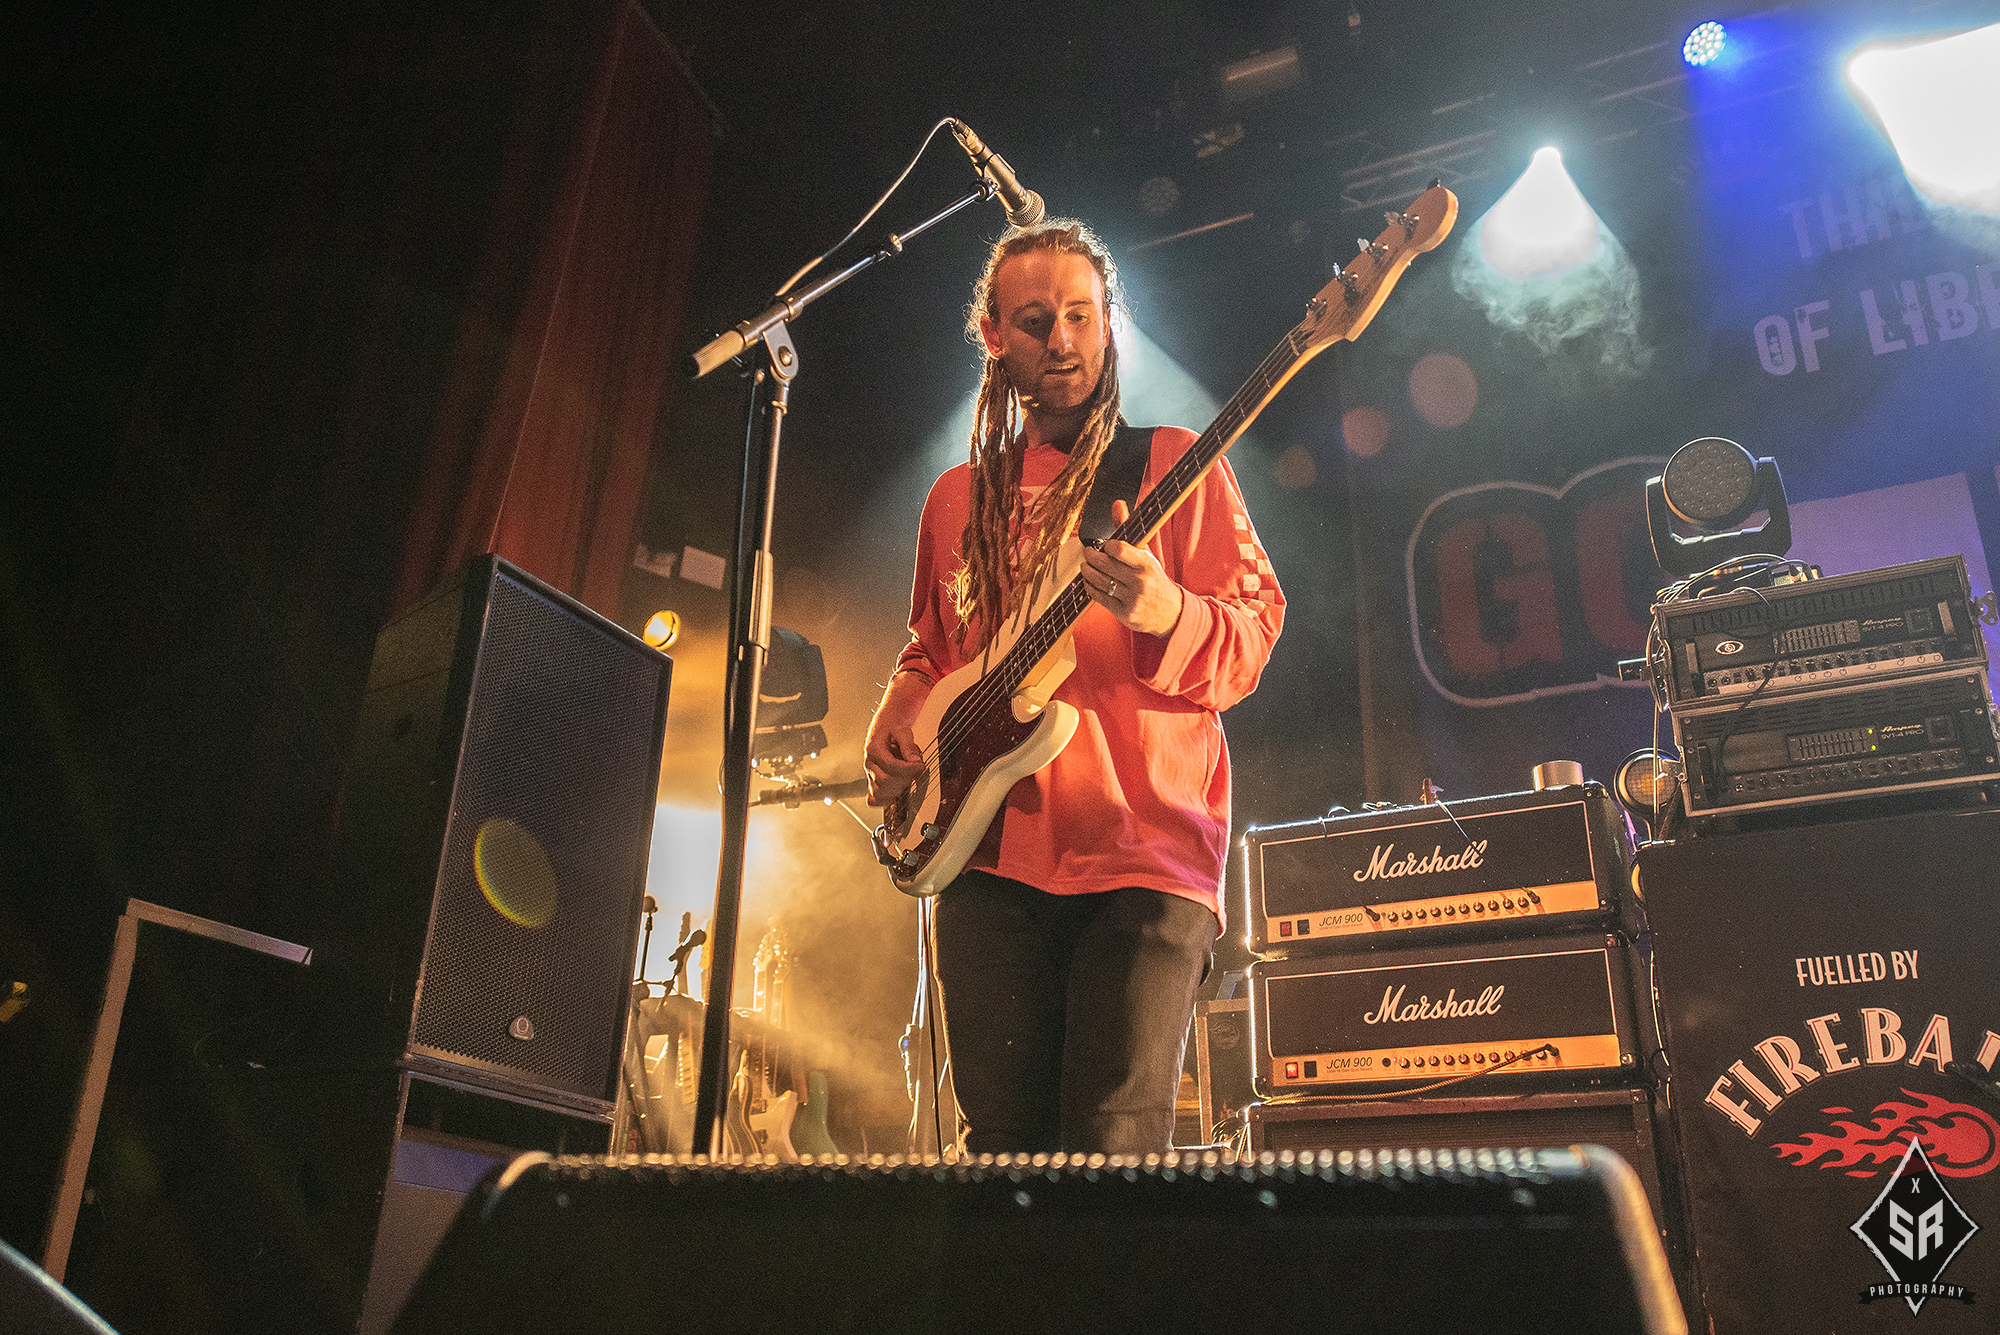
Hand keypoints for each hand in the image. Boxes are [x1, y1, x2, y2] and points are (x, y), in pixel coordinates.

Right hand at [863, 672, 929, 805]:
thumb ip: (908, 747)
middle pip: (885, 782)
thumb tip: (915, 762)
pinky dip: (883, 801)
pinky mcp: (874, 779)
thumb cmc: (894, 726)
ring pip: (878, 792)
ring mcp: (870, 773)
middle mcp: (870, 763)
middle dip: (904, 779)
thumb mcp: (904, 730)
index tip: (921, 767)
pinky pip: (873, 798)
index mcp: (874, 750)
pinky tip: (894, 799)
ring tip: (906, 780)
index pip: (892, 767)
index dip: (909, 770)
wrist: (887, 722)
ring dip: (896, 790)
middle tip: (914, 772)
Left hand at [1081, 499, 1183, 637]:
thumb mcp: (1146, 554)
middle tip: (1088, 553)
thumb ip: (1128, 530)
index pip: (1119, 549)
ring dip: (1087, 571)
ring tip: (1086, 565)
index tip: (1105, 545)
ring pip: (1099, 581)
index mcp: (1147, 564)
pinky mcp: (1124, 613)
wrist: (1169, 612)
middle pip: (1104, 565)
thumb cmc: (1154, 578)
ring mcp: (1132, 599)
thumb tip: (1117, 504)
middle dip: (1091, 556)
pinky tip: (1090, 581)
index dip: (1106, 546)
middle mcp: (1140, 582)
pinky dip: (1090, 587)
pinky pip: (1099, 597)